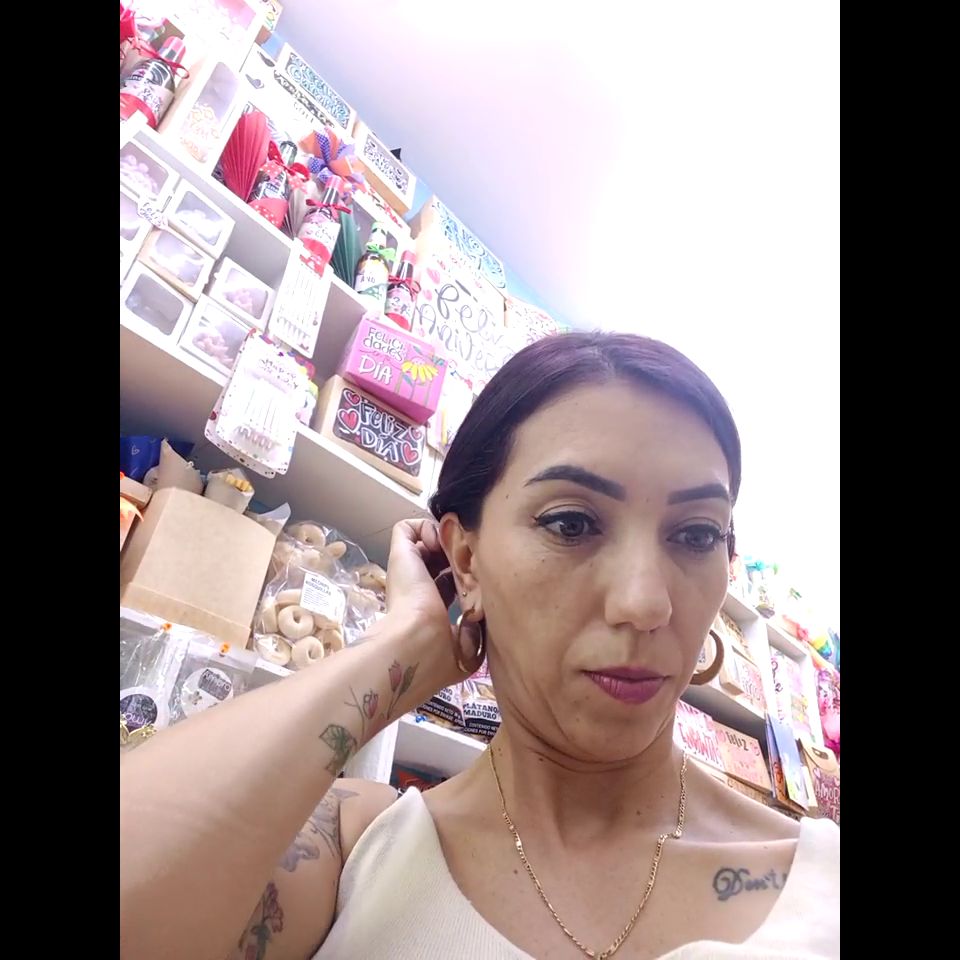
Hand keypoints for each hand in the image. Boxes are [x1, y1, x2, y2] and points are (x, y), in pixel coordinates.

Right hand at [380, 518, 481, 686]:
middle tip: (471, 554)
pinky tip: (438, 542)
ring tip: (455, 547)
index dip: (463, 574)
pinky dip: (425, 527)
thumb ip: (475, 630)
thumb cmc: (442, 645)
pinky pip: (408, 527)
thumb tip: (486, 622)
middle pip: (439, 559)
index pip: (447, 582)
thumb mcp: (467, 642)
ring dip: (442, 537)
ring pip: (425, 540)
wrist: (418, 639)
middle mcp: (417, 586)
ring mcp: (406, 569)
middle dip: (456, 552)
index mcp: (430, 607)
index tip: (480, 573)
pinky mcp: (399, 552)